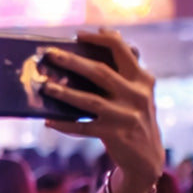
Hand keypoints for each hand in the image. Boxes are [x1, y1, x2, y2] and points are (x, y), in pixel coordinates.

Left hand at [40, 29, 166, 192]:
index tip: (79, 34)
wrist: (148, 158)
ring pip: (90, 100)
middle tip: (50, 54)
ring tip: (45, 86)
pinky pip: (83, 128)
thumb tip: (84, 57)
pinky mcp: (115, 135)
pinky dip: (65, 124)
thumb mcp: (136, 94)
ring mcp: (126, 116)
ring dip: (65, 92)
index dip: (102, 39)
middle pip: (101, 72)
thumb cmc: (134, 117)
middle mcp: (137, 95)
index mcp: (142, 80)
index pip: (123, 50)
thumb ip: (122, 75)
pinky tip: (49, 120)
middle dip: (73, 61)